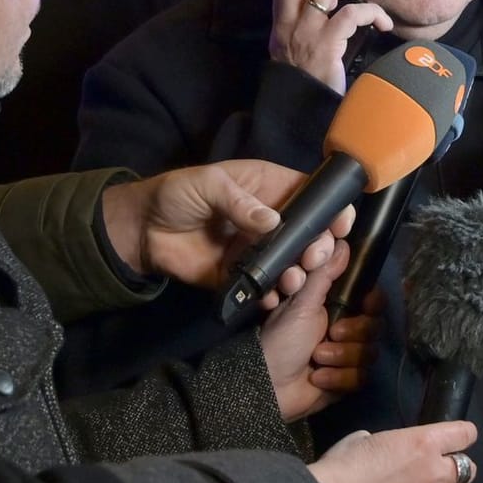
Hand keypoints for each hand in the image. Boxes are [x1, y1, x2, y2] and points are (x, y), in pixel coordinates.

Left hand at [102, 160, 351, 299]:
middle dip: (319, 245)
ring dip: (300, 273)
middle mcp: (270, 220)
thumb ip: (238, 202)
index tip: (341, 224)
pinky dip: (272, 295)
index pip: (310, 195)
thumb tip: (272, 222)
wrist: (142, 230)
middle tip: (314, 257)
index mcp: (269, 189)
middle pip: (308, 233)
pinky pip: (264, 287)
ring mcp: (257, 249)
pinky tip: (272, 298)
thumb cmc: (178, 194)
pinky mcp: (240, 275)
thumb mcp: (208, 184)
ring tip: (293, 280)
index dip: (329, 208)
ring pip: (291, 263)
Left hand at [261, 242, 377, 419]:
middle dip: (353, 333)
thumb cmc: (281, 339)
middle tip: (330, 334)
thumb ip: (323, 273)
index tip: (366, 304)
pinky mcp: (345, 380)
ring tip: (317, 358)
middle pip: (375, 327)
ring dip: (341, 357)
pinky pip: (360, 377)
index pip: (373, 300)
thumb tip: (341, 243)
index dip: (373, 303)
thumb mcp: (301, 303)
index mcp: (335, 307)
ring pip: (369, 353)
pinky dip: (337, 378)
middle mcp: (344, 329)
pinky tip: (317, 378)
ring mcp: (346, 356)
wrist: (268, 386)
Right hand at [269, 0, 394, 91]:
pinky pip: (350, 15)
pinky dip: (372, 13)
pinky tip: (384, 23)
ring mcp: (305, 35)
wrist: (306, 115)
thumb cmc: (311, 81)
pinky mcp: (325, 48)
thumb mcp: (301, 49)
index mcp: (282, 23)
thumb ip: (308, 24)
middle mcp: (288, 25)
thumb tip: (329, 2)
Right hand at [309, 422, 478, 482]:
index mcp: (424, 442)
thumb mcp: (365, 439)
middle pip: (469, 467)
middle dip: (456, 466)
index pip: (466, 434)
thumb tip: (383, 448)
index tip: (456, 437)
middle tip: (439, 468)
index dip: (463, 434)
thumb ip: (386, 442)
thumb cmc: (343, 464)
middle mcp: (434, 471)